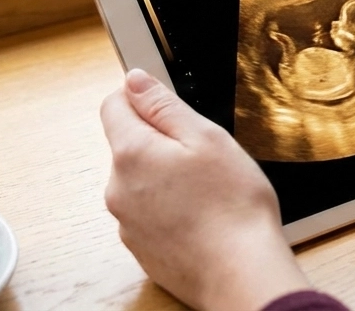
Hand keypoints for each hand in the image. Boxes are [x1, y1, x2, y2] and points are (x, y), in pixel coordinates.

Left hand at [100, 70, 309, 310]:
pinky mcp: (141, 247)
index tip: (169, 105)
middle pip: (129, 143)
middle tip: (202, 152)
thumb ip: (162, 105)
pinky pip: (149, 210)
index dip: (141, 96)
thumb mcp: (204, 136)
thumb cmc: (231, 204)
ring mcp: (127, 222)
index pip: (113, 104)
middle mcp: (118, 188)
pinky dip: (169, 205)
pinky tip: (201, 213)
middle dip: (160, 139)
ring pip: (141, 178)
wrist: (240, 274)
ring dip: (165, 174)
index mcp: (131, 153)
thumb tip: (134, 81)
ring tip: (206, 187)